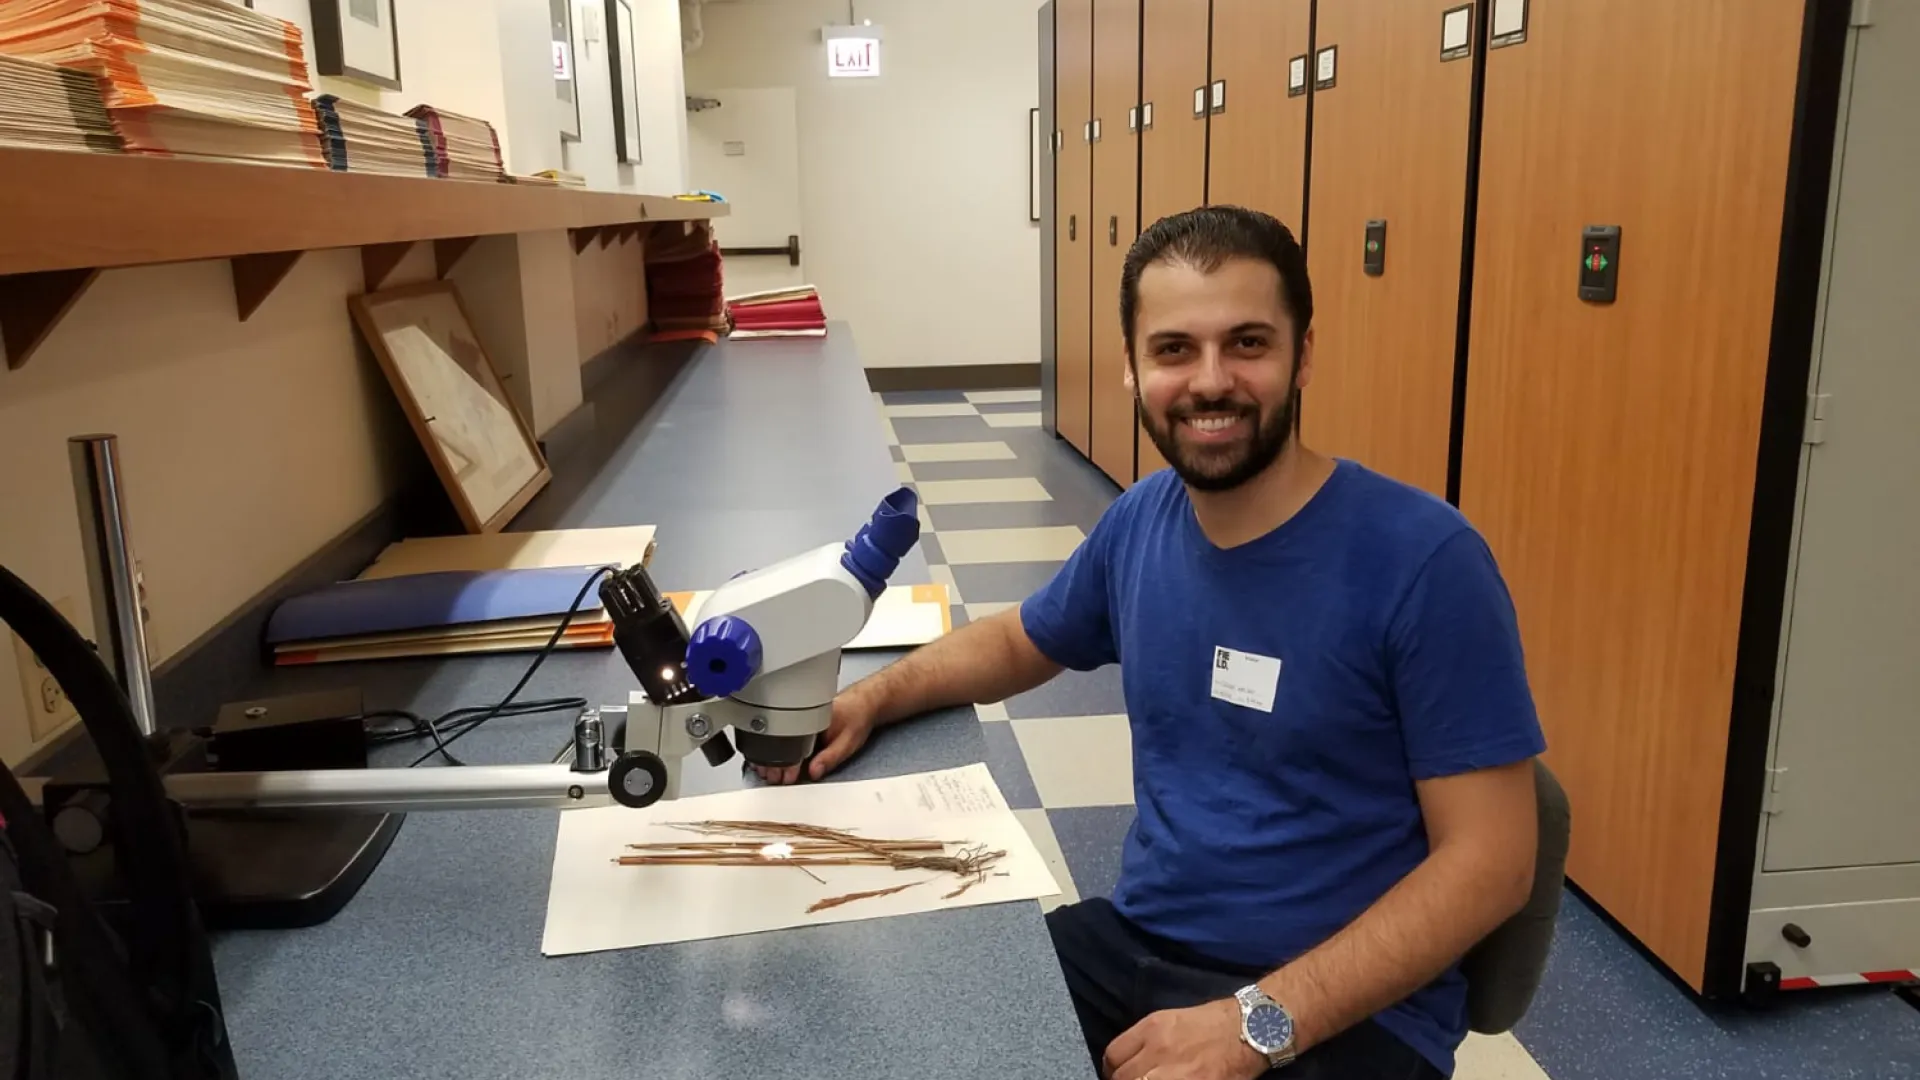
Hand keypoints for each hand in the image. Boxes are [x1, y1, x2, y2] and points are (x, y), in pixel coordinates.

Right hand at [751, 693, 874, 784]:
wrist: (863, 702)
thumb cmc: (857, 718)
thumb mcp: (847, 743)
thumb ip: (830, 758)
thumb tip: (813, 772)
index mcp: (810, 722)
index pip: (790, 747)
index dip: (785, 765)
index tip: (783, 778)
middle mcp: (802, 718)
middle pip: (781, 742)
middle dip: (774, 762)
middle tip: (772, 777)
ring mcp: (800, 718)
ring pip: (781, 738)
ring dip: (773, 755)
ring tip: (769, 769)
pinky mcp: (802, 721)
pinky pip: (787, 735)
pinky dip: (780, 747)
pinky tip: (777, 757)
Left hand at [1102, 999, 1266, 1079]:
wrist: (1251, 1029)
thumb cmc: (1213, 1023)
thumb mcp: (1171, 1020)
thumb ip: (1147, 1039)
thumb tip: (1131, 1062)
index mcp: (1152, 1028)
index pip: (1113, 1055)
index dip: (1113, 1070)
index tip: (1118, 1076)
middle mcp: (1159, 1049)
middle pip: (1122, 1078)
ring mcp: (1175, 1073)